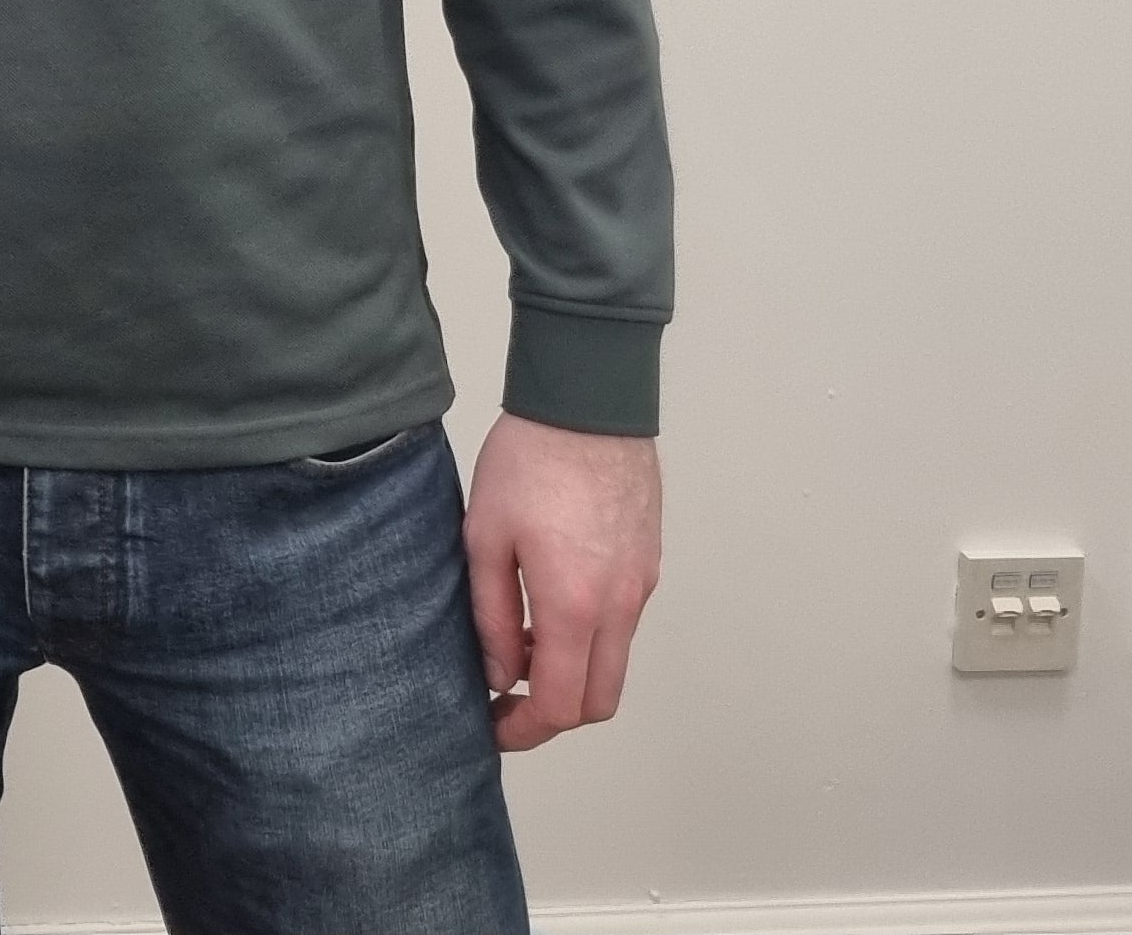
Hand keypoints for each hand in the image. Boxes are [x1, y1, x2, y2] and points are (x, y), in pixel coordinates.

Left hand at [461, 415, 658, 752]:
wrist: (587, 401)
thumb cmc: (529, 460)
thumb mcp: (484, 537)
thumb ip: (490, 616)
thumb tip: (498, 673)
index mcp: (573, 605)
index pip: (560, 705)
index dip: (523, 730)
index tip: (492, 726)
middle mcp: (618, 606)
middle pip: (598, 701)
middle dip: (552, 716)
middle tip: (506, 700)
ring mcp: (640, 587)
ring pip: (614, 664)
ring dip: (572, 674)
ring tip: (518, 643)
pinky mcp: (647, 565)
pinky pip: (623, 625)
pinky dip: (590, 639)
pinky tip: (547, 606)